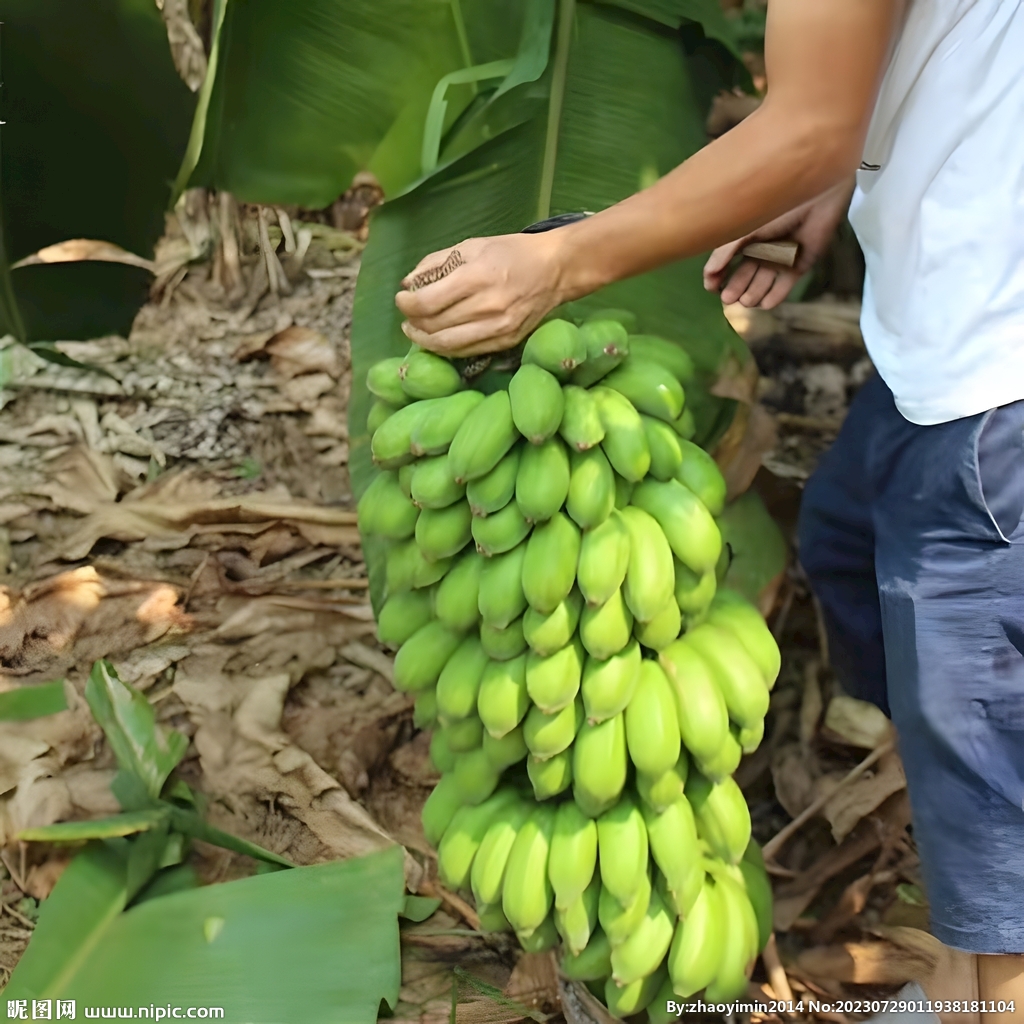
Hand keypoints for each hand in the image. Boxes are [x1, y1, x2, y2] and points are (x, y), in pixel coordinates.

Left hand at [395, 232, 569, 356]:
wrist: (556, 269)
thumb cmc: (512, 252)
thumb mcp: (472, 246)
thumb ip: (436, 263)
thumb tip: (408, 283)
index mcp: (478, 277)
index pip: (428, 302)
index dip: (407, 305)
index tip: (402, 300)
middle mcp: (488, 306)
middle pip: (435, 326)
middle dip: (413, 323)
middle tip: (407, 316)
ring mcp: (499, 328)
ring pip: (447, 345)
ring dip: (424, 341)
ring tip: (416, 331)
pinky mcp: (506, 341)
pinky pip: (466, 351)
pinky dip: (446, 347)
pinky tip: (438, 339)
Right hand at [703, 177, 854, 308]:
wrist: (815, 196)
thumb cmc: (776, 206)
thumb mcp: (745, 229)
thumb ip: (725, 252)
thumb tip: (708, 275)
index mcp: (745, 238)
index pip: (727, 263)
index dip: (717, 276)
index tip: (712, 288)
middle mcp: (761, 250)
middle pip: (745, 275)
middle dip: (736, 288)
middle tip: (729, 300)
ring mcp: (781, 259)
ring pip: (763, 283)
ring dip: (753, 294)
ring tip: (746, 301)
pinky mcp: (799, 265)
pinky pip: (784, 285)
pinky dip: (775, 296)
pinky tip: (765, 304)